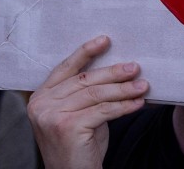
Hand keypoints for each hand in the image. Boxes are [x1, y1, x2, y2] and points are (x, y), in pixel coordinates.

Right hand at [27, 35, 148, 168]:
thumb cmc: (79, 144)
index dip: (86, 52)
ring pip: (96, 94)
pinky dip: (124, 105)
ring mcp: (52, 116)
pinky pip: (104, 110)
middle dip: (114, 72)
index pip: (65, 68)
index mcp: (40, 96)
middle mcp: (41, 105)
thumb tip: (117, 67)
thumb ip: (85, 92)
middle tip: (135, 67)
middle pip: (85, 80)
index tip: (106, 40)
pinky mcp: (67, 127)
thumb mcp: (77, 113)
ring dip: (123, 89)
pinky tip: (138, 102)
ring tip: (143, 85)